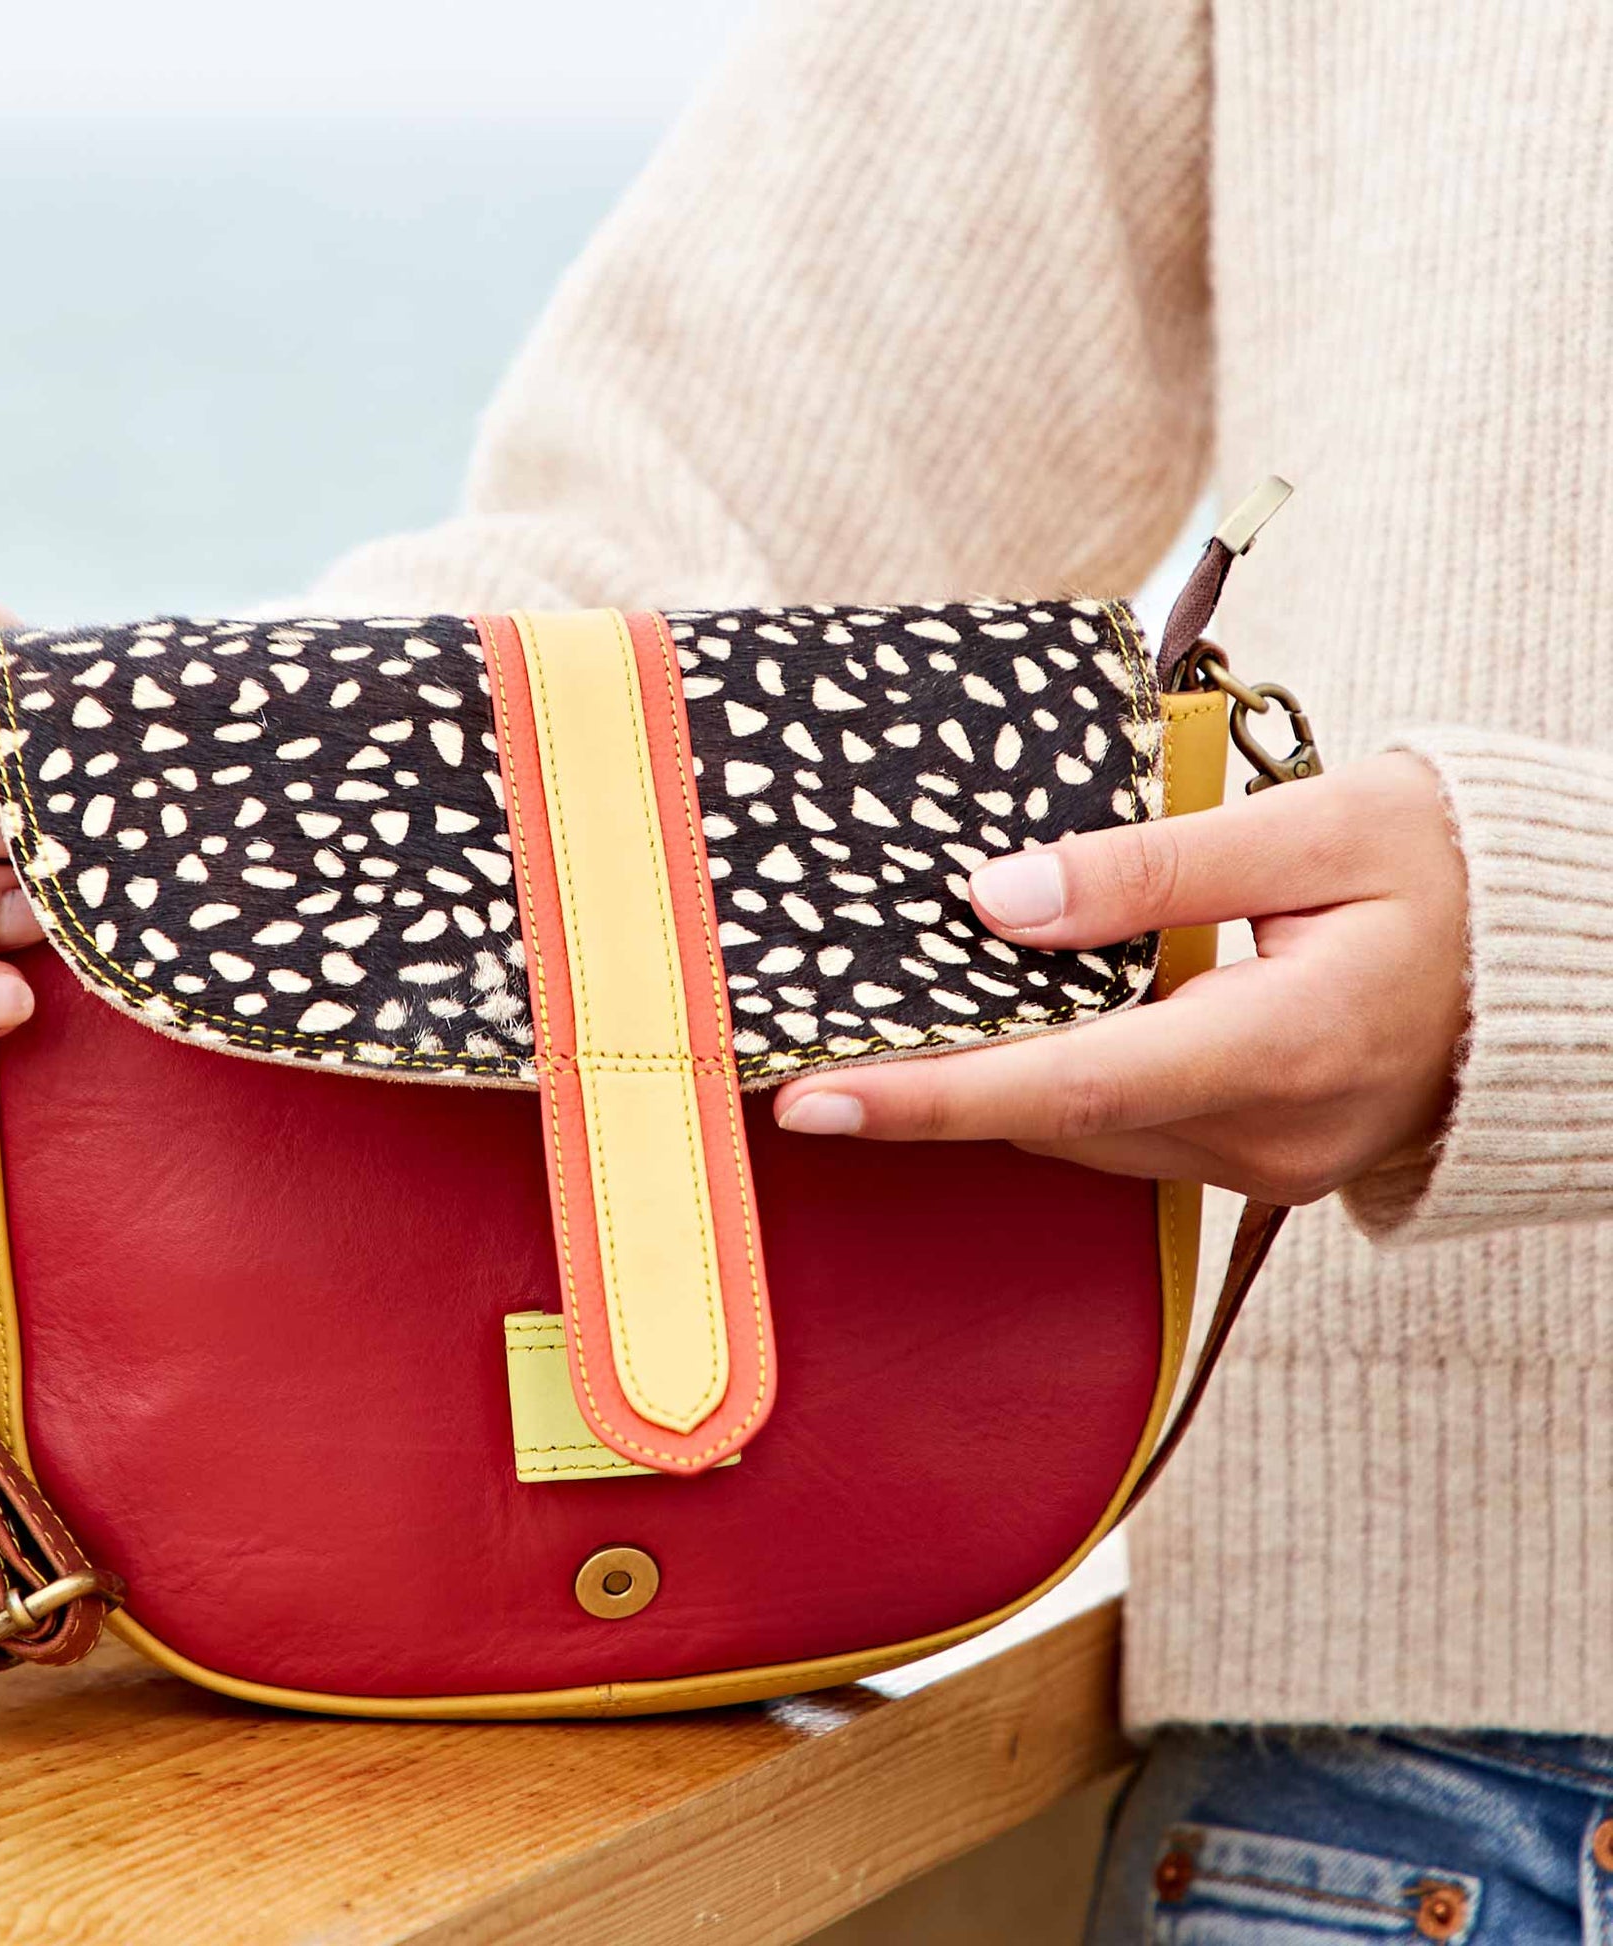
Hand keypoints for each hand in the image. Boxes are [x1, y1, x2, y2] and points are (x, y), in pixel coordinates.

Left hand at [772, 754, 1469, 1205]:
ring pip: (1082, 1132)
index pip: (1070, 1084)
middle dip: (929, 1087)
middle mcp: (1268, 1134)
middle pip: (1056, 1118)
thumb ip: (1151, 866)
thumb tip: (994, 900)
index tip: (812, 1100)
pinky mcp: (1260, 1159)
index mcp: (1286, 1045)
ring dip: (985, 1085)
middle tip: (811, 1045)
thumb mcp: (1316, 829)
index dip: (931, 1095)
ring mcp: (1266, 1163)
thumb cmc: (1453, 872)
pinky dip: (1051, 1084)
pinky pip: (1122, 1131)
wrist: (1560, 962)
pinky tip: (999, 1030)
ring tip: (882, 1028)